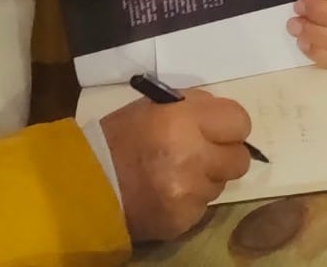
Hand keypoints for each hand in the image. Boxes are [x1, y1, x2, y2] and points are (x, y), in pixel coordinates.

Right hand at [100, 90, 252, 242]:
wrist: (86, 186)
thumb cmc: (120, 137)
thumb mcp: (154, 106)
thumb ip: (194, 107)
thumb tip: (222, 117)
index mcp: (182, 121)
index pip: (239, 122)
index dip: (230, 125)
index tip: (218, 129)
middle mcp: (192, 158)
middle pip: (239, 159)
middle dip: (224, 154)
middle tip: (203, 153)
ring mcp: (189, 194)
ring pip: (220, 184)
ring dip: (205, 177)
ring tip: (176, 173)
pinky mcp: (183, 220)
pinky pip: (203, 207)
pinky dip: (190, 200)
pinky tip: (167, 193)